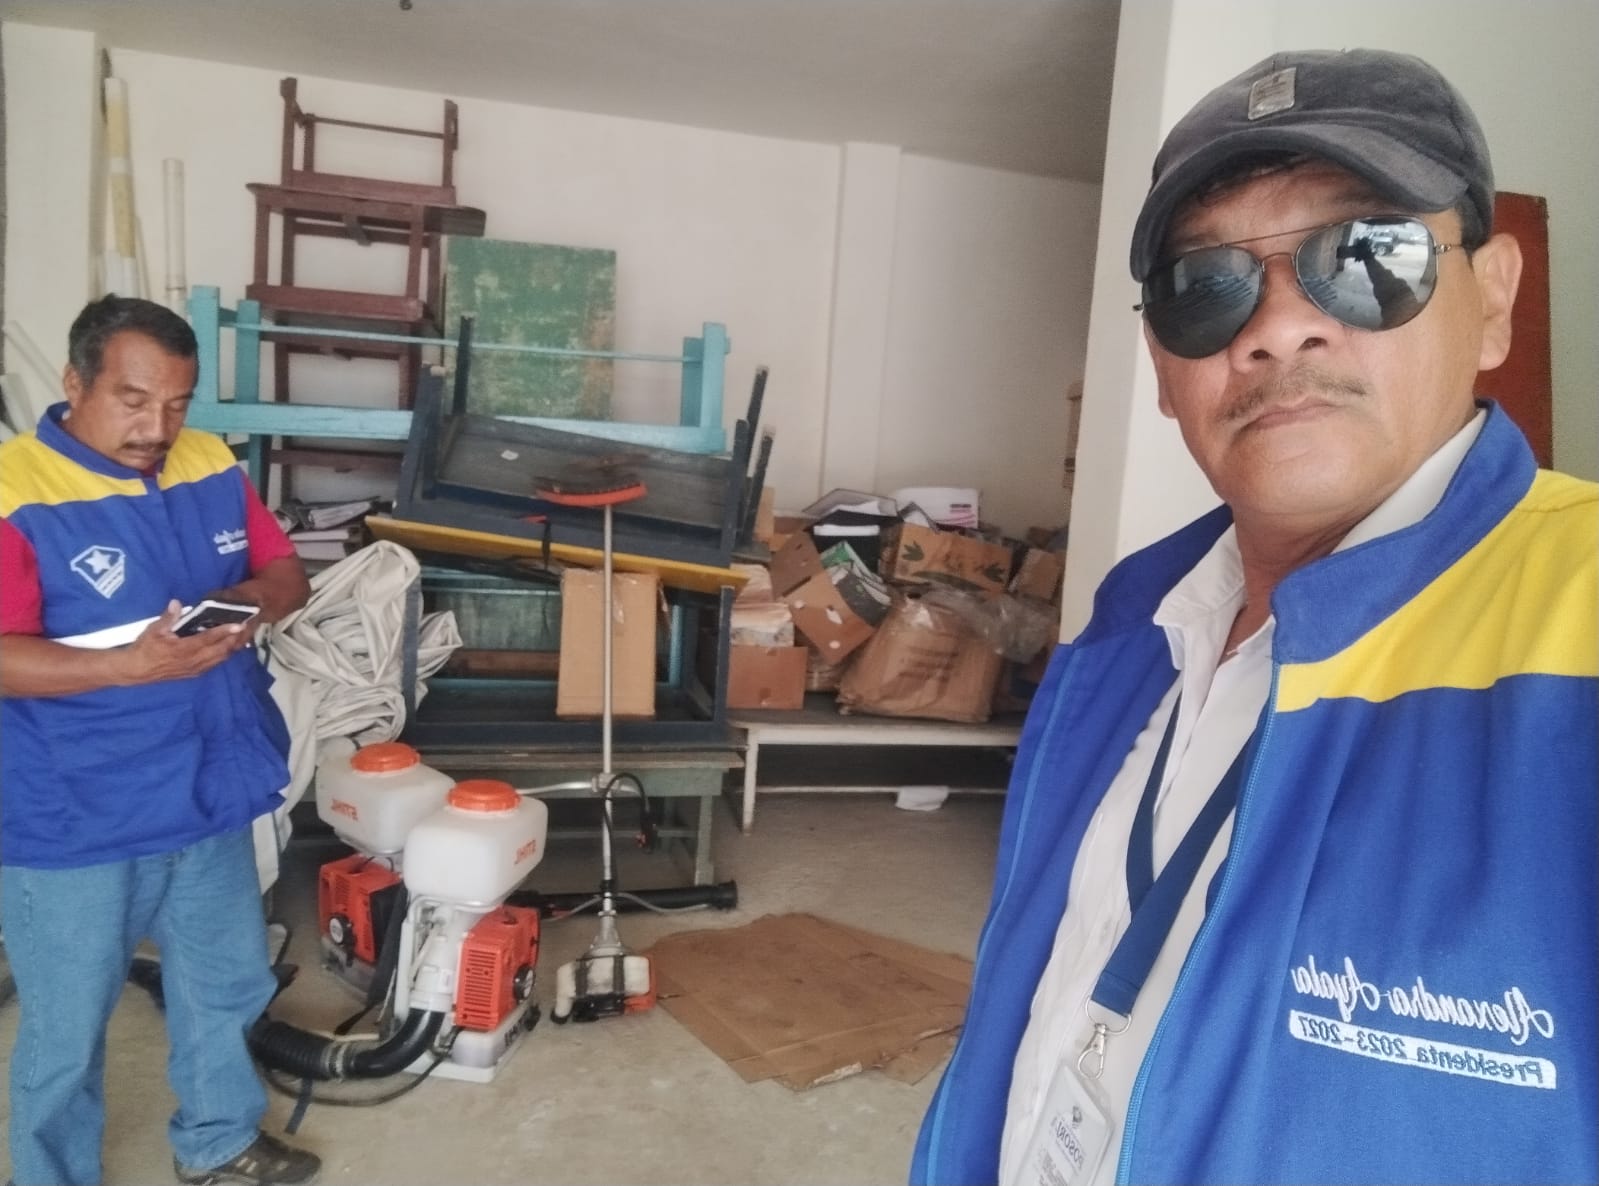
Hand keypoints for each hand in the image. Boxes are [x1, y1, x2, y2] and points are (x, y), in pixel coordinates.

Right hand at [118, 600, 249, 683]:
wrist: (135, 670)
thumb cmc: (144, 648)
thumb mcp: (153, 630)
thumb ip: (168, 617)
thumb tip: (176, 603)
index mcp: (184, 649)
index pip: (208, 639)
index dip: (224, 632)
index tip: (238, 625)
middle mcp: (193, 661)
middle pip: (220, 651)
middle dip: (233, 640)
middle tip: (244, 628)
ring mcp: (194, 669)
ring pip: (218, 659)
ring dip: (230, 648)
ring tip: (240, 637)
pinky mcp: (193, 673)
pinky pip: (213, 665)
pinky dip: (222, 656)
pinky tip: (225, 649)